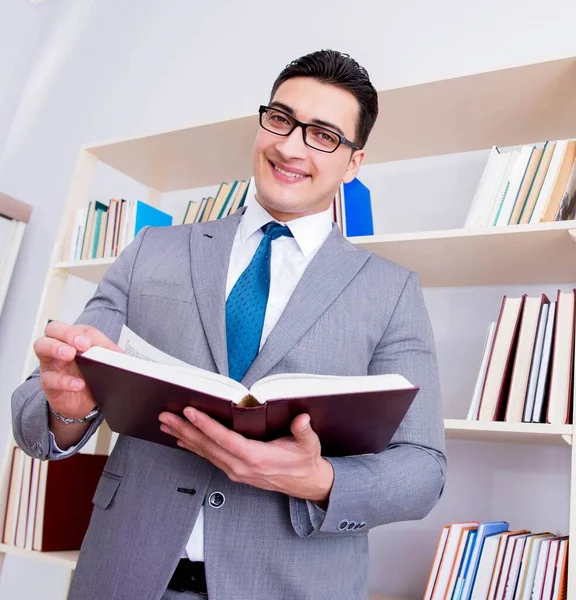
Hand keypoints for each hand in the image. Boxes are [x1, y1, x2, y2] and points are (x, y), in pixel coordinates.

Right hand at [34, 321, 120, 418]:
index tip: (89, 342)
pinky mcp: (48, 383)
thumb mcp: (102, 362)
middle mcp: (58, 346)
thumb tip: (123, 356)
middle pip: (53, 329)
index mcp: (73, 338)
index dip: (83, 333)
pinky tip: (78, 384)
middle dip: (67, 333)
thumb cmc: (91, 375)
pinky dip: (64, 381)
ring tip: (70, 354)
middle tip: (81, 344)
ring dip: (56, 348)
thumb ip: (111, 355)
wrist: (83, 402)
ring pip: (41, 346)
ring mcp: (50, 363)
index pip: (76, 328)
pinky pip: (49, 379)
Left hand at [158, 409, 334, 504]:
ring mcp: (236, 472)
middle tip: (165, 416)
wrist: (307, 484)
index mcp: (257, 458)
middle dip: (184, 429)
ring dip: (184, 437)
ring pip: (205, 453)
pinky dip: (193, 447)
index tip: (190, 412)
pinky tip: (181, 439)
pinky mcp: (235, 472)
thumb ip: (303, 431)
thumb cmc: (305, 461)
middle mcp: (242, 467)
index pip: (226, 440)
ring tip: (166, 424)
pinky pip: (210, 458)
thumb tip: (302, 419)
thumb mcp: (309, 444)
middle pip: (208, 447)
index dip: (206, 426)